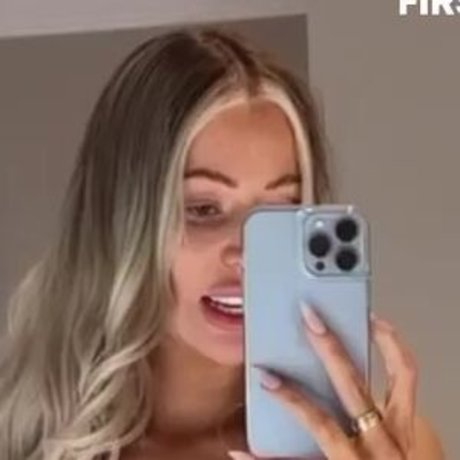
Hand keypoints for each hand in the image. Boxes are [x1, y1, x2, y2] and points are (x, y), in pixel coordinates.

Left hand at [229, 307, 417, 459]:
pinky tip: (239, 451)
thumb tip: (331, 362)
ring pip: (323, 424)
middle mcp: (384, 443)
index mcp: (398, 427)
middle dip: (330, 348)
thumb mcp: (385, 436)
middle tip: (308, 318)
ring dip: (292, 398)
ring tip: (265, 377)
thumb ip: (364, 404)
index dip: (389, 342)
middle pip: (355, 386)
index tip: (369, 315)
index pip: (403, 375)